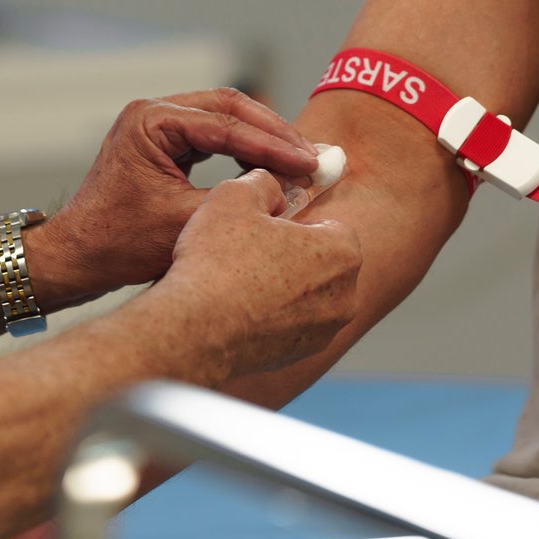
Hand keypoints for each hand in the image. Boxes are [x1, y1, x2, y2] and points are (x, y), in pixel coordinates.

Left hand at [41, 90, 321, 300]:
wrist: (77, 258)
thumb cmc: (120, 244)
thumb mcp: (187, 223)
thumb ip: (238, 198)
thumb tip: (290, 186)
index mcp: (151, 121)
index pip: (227, 126)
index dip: (273, 145)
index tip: (310, 163)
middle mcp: (153, 111)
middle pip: (230, 107)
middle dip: (274, 132)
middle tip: (312, 156)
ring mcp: (156, 123)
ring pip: (225, 116)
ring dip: (262, 137)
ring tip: (299, 159)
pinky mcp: (162, 140)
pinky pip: (213, 133)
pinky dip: (243, 146)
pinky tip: (270, 164)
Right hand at [164, 168, 361, 379]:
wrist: (194, 329)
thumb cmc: (217, 264)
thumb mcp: (235, 195)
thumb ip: (264, 182)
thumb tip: (272, 186)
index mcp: (341, 252)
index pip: (330, 225)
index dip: (296, 222)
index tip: (269, 225)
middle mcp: (344, 297)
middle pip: (322, 262)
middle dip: (292, 255)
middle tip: (251, 250)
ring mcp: (323, 332)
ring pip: (306, 296)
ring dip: (282, 286)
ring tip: (239, 280)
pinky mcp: (298, 356)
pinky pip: (288, 324)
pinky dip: (270, 316)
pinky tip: (238, 308)